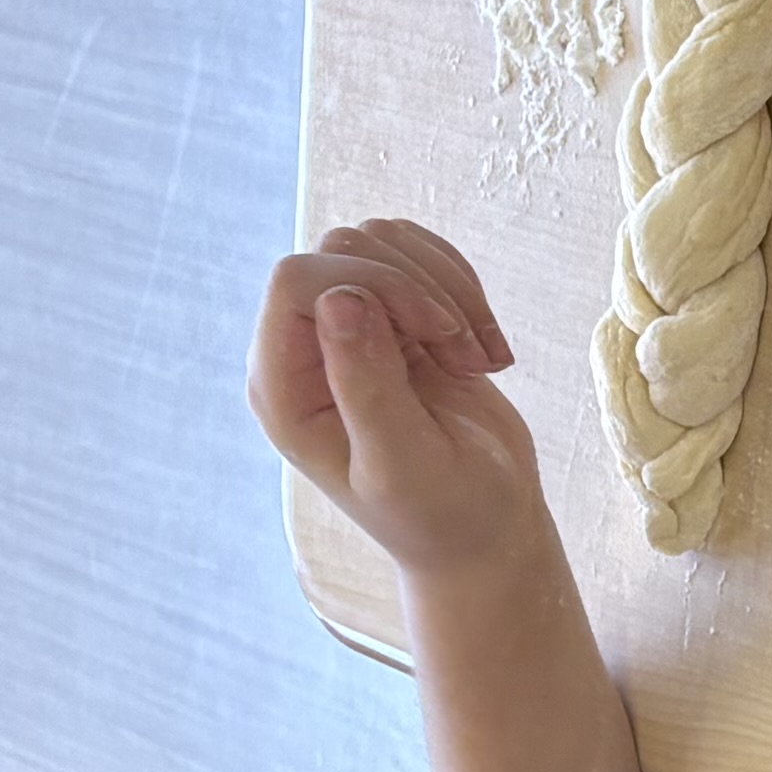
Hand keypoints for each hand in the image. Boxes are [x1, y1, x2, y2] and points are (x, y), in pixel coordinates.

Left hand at [248, 218, 550, 580]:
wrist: (488, 528)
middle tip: (467, 356)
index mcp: (284, 389)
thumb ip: (366, 386)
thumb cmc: (444, 514)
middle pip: (344, 250)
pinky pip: (416, 256)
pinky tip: (484, 348)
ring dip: (448, 288)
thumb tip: (340, 297)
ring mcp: (350, 329)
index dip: (372, 284)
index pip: (297, 280)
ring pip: (382, 242)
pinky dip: (463, 287)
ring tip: (478, 357)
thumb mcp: (405, 464)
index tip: (438, 330)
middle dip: (420, 288)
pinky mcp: (395, 318)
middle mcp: (304, 350)